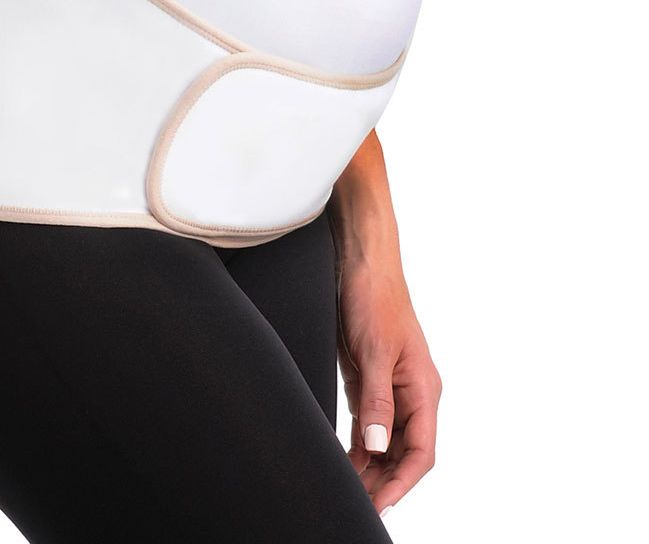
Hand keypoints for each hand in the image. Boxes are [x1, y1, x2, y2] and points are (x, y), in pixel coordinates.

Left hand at [335, 248, 441, 512]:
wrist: (361, 262)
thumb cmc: (374, 298)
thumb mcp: (374, 351)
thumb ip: (377, 401)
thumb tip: (378, 448)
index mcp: (423, 388)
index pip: (421, 451)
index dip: (401, 482)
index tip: (379, 505)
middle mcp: (412, 393)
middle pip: (404, 452)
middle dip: (384, 482)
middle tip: (357, 505)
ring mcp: (391, 387)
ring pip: (386, 441)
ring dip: (370, 467)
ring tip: (348, 491)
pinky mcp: (371, 379)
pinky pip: (370, 424)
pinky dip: (360, 446)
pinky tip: (345, 462)